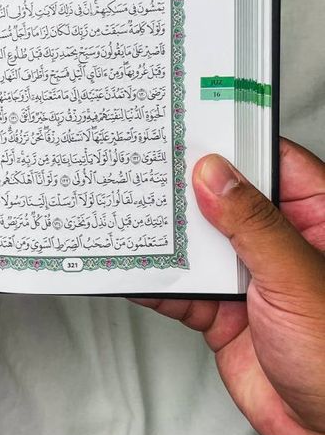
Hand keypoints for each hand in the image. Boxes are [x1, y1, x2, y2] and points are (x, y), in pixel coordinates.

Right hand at [133, 138, 324, 434]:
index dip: (231, 141)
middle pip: (222, 199)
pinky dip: (152, 279)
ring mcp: (246, 277)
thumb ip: (253, 225)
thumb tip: (214, 175)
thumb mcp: (298, 278)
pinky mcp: (220, 311)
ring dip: (162, 233)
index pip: (270, 163)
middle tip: (146, 164)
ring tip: (128, 210)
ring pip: (195, 242)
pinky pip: (178, 287)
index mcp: (313, 221)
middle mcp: (277, 243)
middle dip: (183, 187)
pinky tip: (131, 267)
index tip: (192, 124)